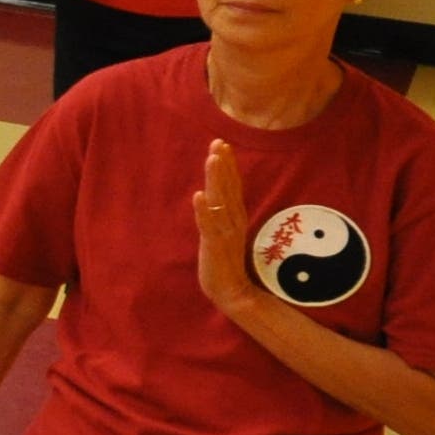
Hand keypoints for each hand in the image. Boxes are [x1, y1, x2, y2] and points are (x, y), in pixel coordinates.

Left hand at [193, 139, 260, 312]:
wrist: (232, 291)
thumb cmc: (225, 259)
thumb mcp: (225, 231)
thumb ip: (224, 213)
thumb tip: (217, 194)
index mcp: (236, 216)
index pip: (233, 185)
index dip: (228, 165)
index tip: (222, 144)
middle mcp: (234, 220)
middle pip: (228, 188)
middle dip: (223, 165)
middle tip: (218, 143)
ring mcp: (225, 232)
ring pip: (220, 201)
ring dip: (216, 180)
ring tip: (212, 159)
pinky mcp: (215, 245)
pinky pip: (208, 225)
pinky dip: (203, 210)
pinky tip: (198, 196)